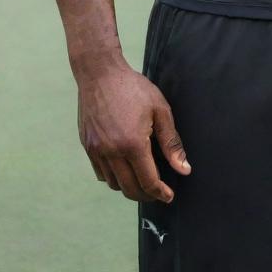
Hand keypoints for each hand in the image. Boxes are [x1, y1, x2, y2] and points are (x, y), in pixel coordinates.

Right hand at [76, 60, 190, 202]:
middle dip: (146, 195)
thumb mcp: (161, 111)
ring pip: (114, 183)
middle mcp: (111, 152)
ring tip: (144, 182)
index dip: (160, 193)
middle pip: (129, 188)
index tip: (169, 197)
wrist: (100, 74)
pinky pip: (101, 173)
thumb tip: (184, 169)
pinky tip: (125, 170)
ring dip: (129, 188)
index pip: (148, 181)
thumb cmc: (134, 88)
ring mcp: (96, 151)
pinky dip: (114, 178)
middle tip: (159, 194)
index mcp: (132, 144)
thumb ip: (172, 143)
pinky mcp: (87, 147)